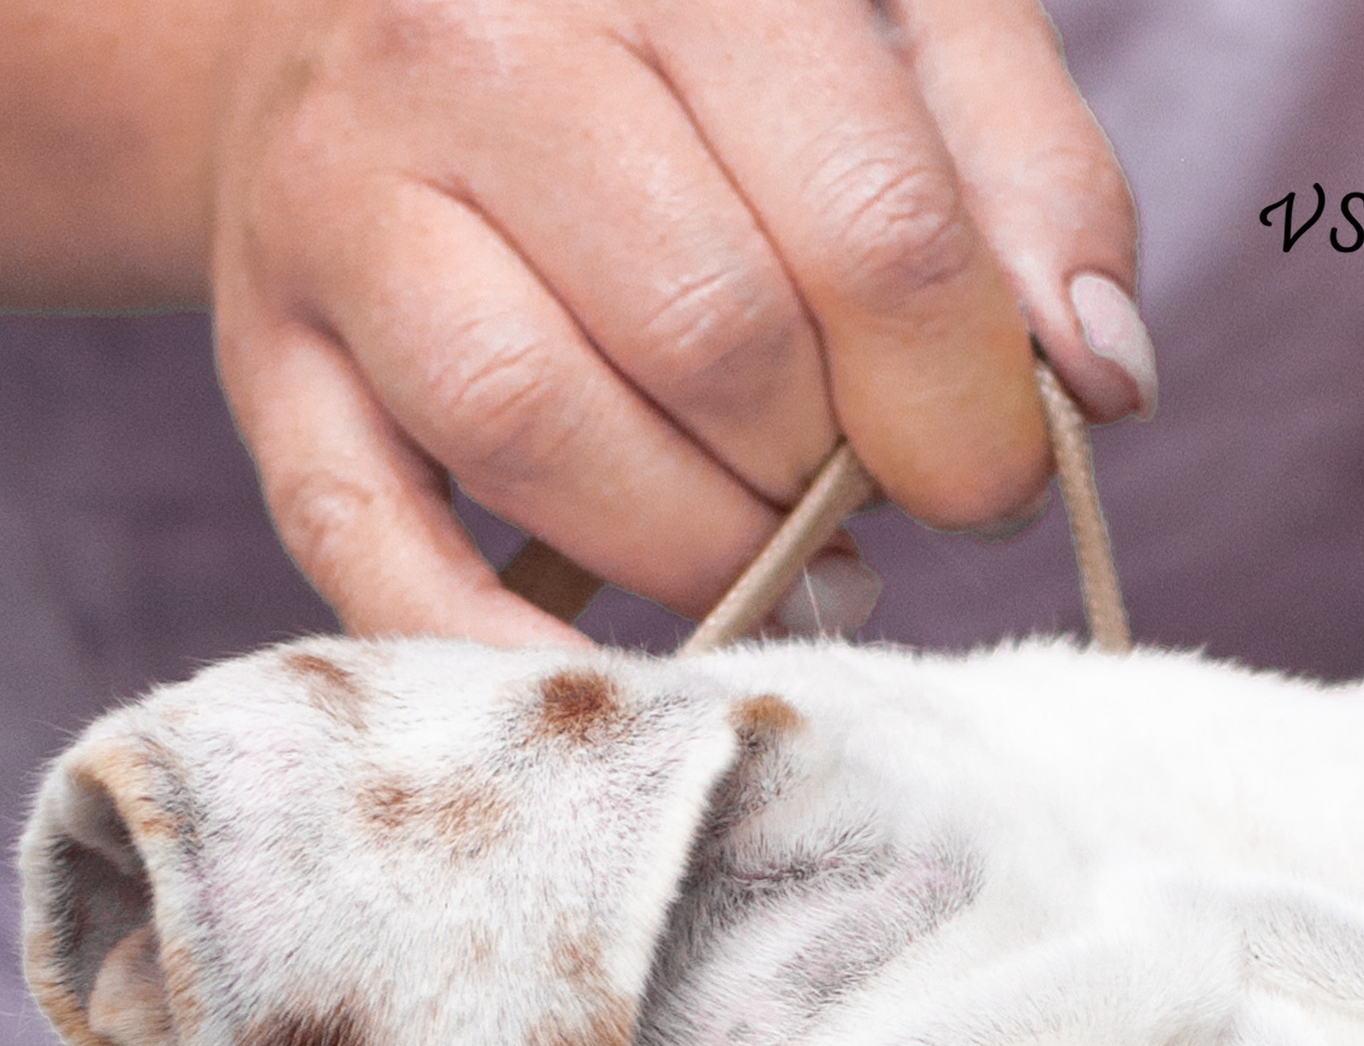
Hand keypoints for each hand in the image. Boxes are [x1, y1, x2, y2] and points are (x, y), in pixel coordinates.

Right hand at [205, 0, 1149, 643]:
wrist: (352, 24)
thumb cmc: (677, 59)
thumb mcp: (882, 31)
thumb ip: (1019, 170)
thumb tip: (1094, 376)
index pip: (872, 223)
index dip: (967, 399)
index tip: (992, 465)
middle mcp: (475, 40)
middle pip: (720, 339)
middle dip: (834, 469)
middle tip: (863, 490)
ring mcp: (343, 202)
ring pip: (551, 436)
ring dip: (701, 552)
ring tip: (763, 550)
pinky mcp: (269, 363)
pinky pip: (385, 557)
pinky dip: (513, 650)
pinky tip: (624, 663)